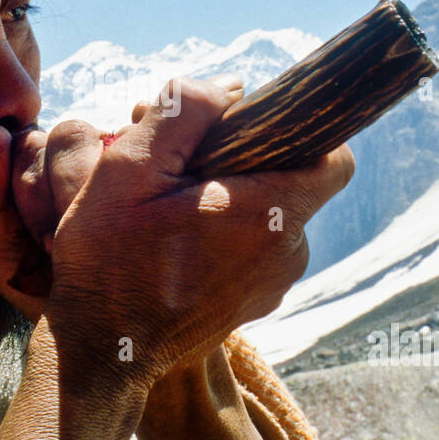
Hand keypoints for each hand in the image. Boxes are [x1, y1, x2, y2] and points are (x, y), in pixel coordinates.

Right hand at [0, 74, 354, 394]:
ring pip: (270, 216)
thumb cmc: (110, 260)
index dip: (303, 132)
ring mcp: (273, 284)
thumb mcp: (130, 168)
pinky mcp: (253, 304)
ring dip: (229, 200)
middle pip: (292, 182)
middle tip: (181, 163)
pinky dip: (224, 235)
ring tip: (168, 205)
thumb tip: (232, 87)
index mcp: (270, 214)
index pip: (335, 157)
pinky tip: (174, 240)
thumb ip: (185, 113)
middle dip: (244, 162)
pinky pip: (254, 250)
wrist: (103, 353)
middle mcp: (288, 252)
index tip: (254, 129)